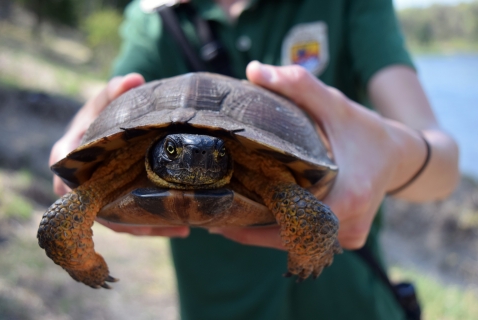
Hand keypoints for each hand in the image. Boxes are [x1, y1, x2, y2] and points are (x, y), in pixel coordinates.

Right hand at [50, 73, 189, 237]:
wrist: (109, 132)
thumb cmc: (103, 116)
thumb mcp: (106, 102)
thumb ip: (115, 92)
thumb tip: (134, 78)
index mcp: (70, 155)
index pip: (65, 174)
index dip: (77, 189)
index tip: (99, 199)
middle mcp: (81, 183)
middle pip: (98, 208)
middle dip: (127, 218)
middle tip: (157, 221)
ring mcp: (99, 198)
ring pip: (118, 221)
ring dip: (148, 227)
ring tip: (180, 228)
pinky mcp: (116, 207)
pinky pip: (132, 222)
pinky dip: (155, 226)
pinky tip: (182, 228)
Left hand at [209, 61, 427, 249]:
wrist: (398, 155)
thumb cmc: (366, 130)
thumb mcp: (336, 103)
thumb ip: (298, 85)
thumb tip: (253, 70)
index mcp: (349, 197)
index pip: (293, 221)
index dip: (254, 224)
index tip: (224, 219)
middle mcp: (349, 225)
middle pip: (289, 238)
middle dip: (251, 230)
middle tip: (216, 220)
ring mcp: (348, 236)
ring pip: (296, 244)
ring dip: (263, 234)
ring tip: (228, 221)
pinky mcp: (345, 238)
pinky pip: (306, 240)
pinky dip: (281, 232)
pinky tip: (255, 219)